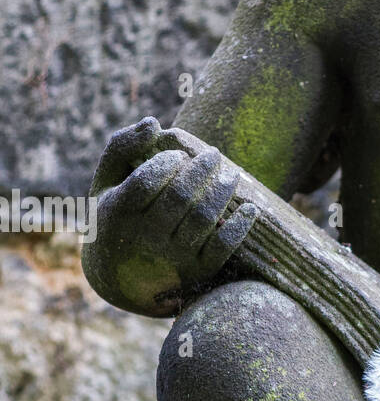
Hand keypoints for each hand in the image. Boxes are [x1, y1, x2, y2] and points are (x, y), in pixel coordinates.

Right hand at [82, 117, 255, 315]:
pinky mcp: (195, 273)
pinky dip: (240, 226)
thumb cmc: (116, 216)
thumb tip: (154, 122)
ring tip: (231, 175)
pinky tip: (251, 208)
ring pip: (204, 218)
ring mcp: (170, 259)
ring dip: (222, 191)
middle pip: (180, 197)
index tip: (178, 155)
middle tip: (213, 155)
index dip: (166, 163)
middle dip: (201, 170)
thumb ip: (122, 147)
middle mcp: (143, 239)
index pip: (146, 182)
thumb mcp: (106, 183)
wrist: (120, 278)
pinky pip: (222, 248)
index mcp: (117, 213)